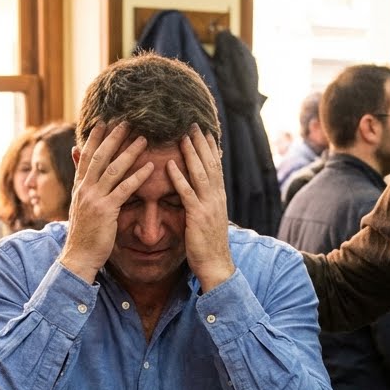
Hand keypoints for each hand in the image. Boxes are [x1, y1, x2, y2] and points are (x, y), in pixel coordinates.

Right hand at [59, 122, 154, 283]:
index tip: (103, 122)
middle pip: (99, 157)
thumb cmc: (83, 235)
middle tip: (126, 121)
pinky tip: (150, 168)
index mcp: (78, 188)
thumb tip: (81, 179)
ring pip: (113, 169)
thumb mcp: (79, 208)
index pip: (86, 157)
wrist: (78, 257)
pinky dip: (138, 177)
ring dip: (129, 152)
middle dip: (113, 137)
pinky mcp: (106, 211)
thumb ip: (82, 189)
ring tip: (143, 138)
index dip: (94, 139)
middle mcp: (84, 189)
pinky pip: (124, 189)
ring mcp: (94, 199)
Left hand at [168, 124, 233, 291]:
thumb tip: (199, 193)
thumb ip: (204, 204)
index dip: (209, 147)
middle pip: (210, 164)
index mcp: (218, 198)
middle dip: (201, 143)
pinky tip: (171, 165)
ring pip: (200, 174)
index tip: (203, 130)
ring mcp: (208, 207)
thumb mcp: (208, 220)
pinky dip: (179, 178)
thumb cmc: (209, 246)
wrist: (217, 267)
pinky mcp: (198, 217)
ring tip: (183, 135)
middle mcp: (216, 198)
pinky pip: (187, 193)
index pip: (215, 166)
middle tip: (193, 123)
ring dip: (191, 153)